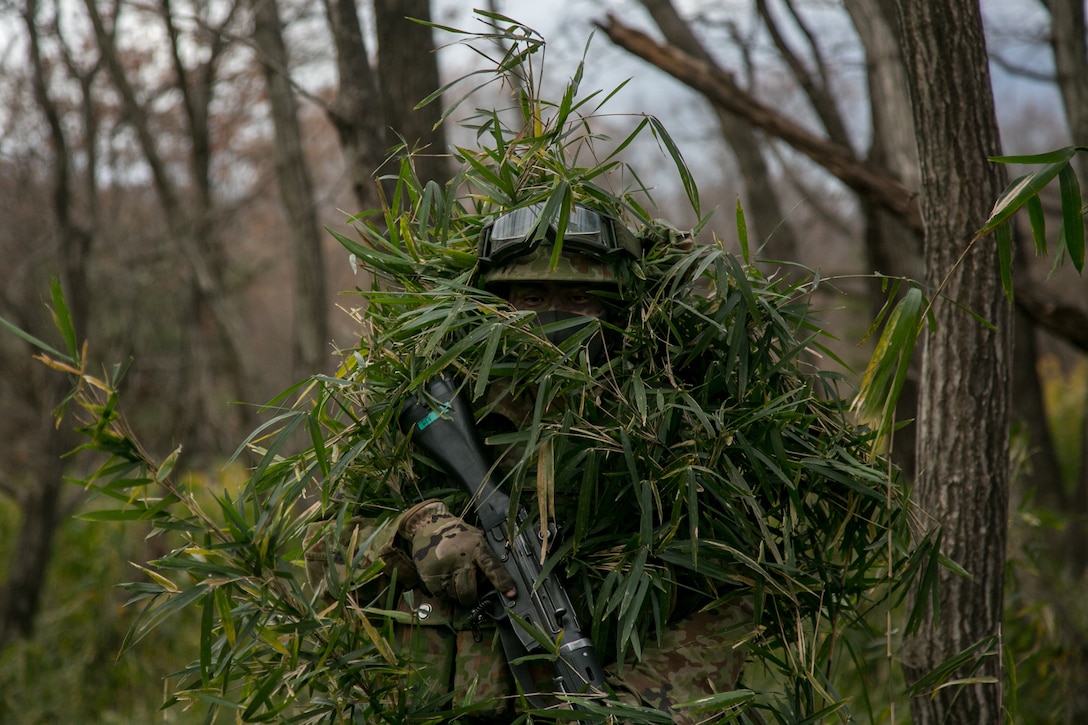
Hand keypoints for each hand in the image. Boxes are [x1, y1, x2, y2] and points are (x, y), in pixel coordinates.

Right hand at [399, 499, 516, 605]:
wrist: (429, 525)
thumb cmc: (456, 533)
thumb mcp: (475, 538)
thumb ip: (484, 555)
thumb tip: (498, 577)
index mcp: (475, 547)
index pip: (492, 567)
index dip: (503, 582)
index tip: (511, 594)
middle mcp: (459, 559)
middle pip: (469, 590)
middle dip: (472, 596)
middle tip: (471, 594)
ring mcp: (443, 568)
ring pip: (454, 594)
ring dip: (456, 592)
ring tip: (453, 578)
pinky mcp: (429, 575)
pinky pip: (441, 594)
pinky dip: (444, 591)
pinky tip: (443, 577)